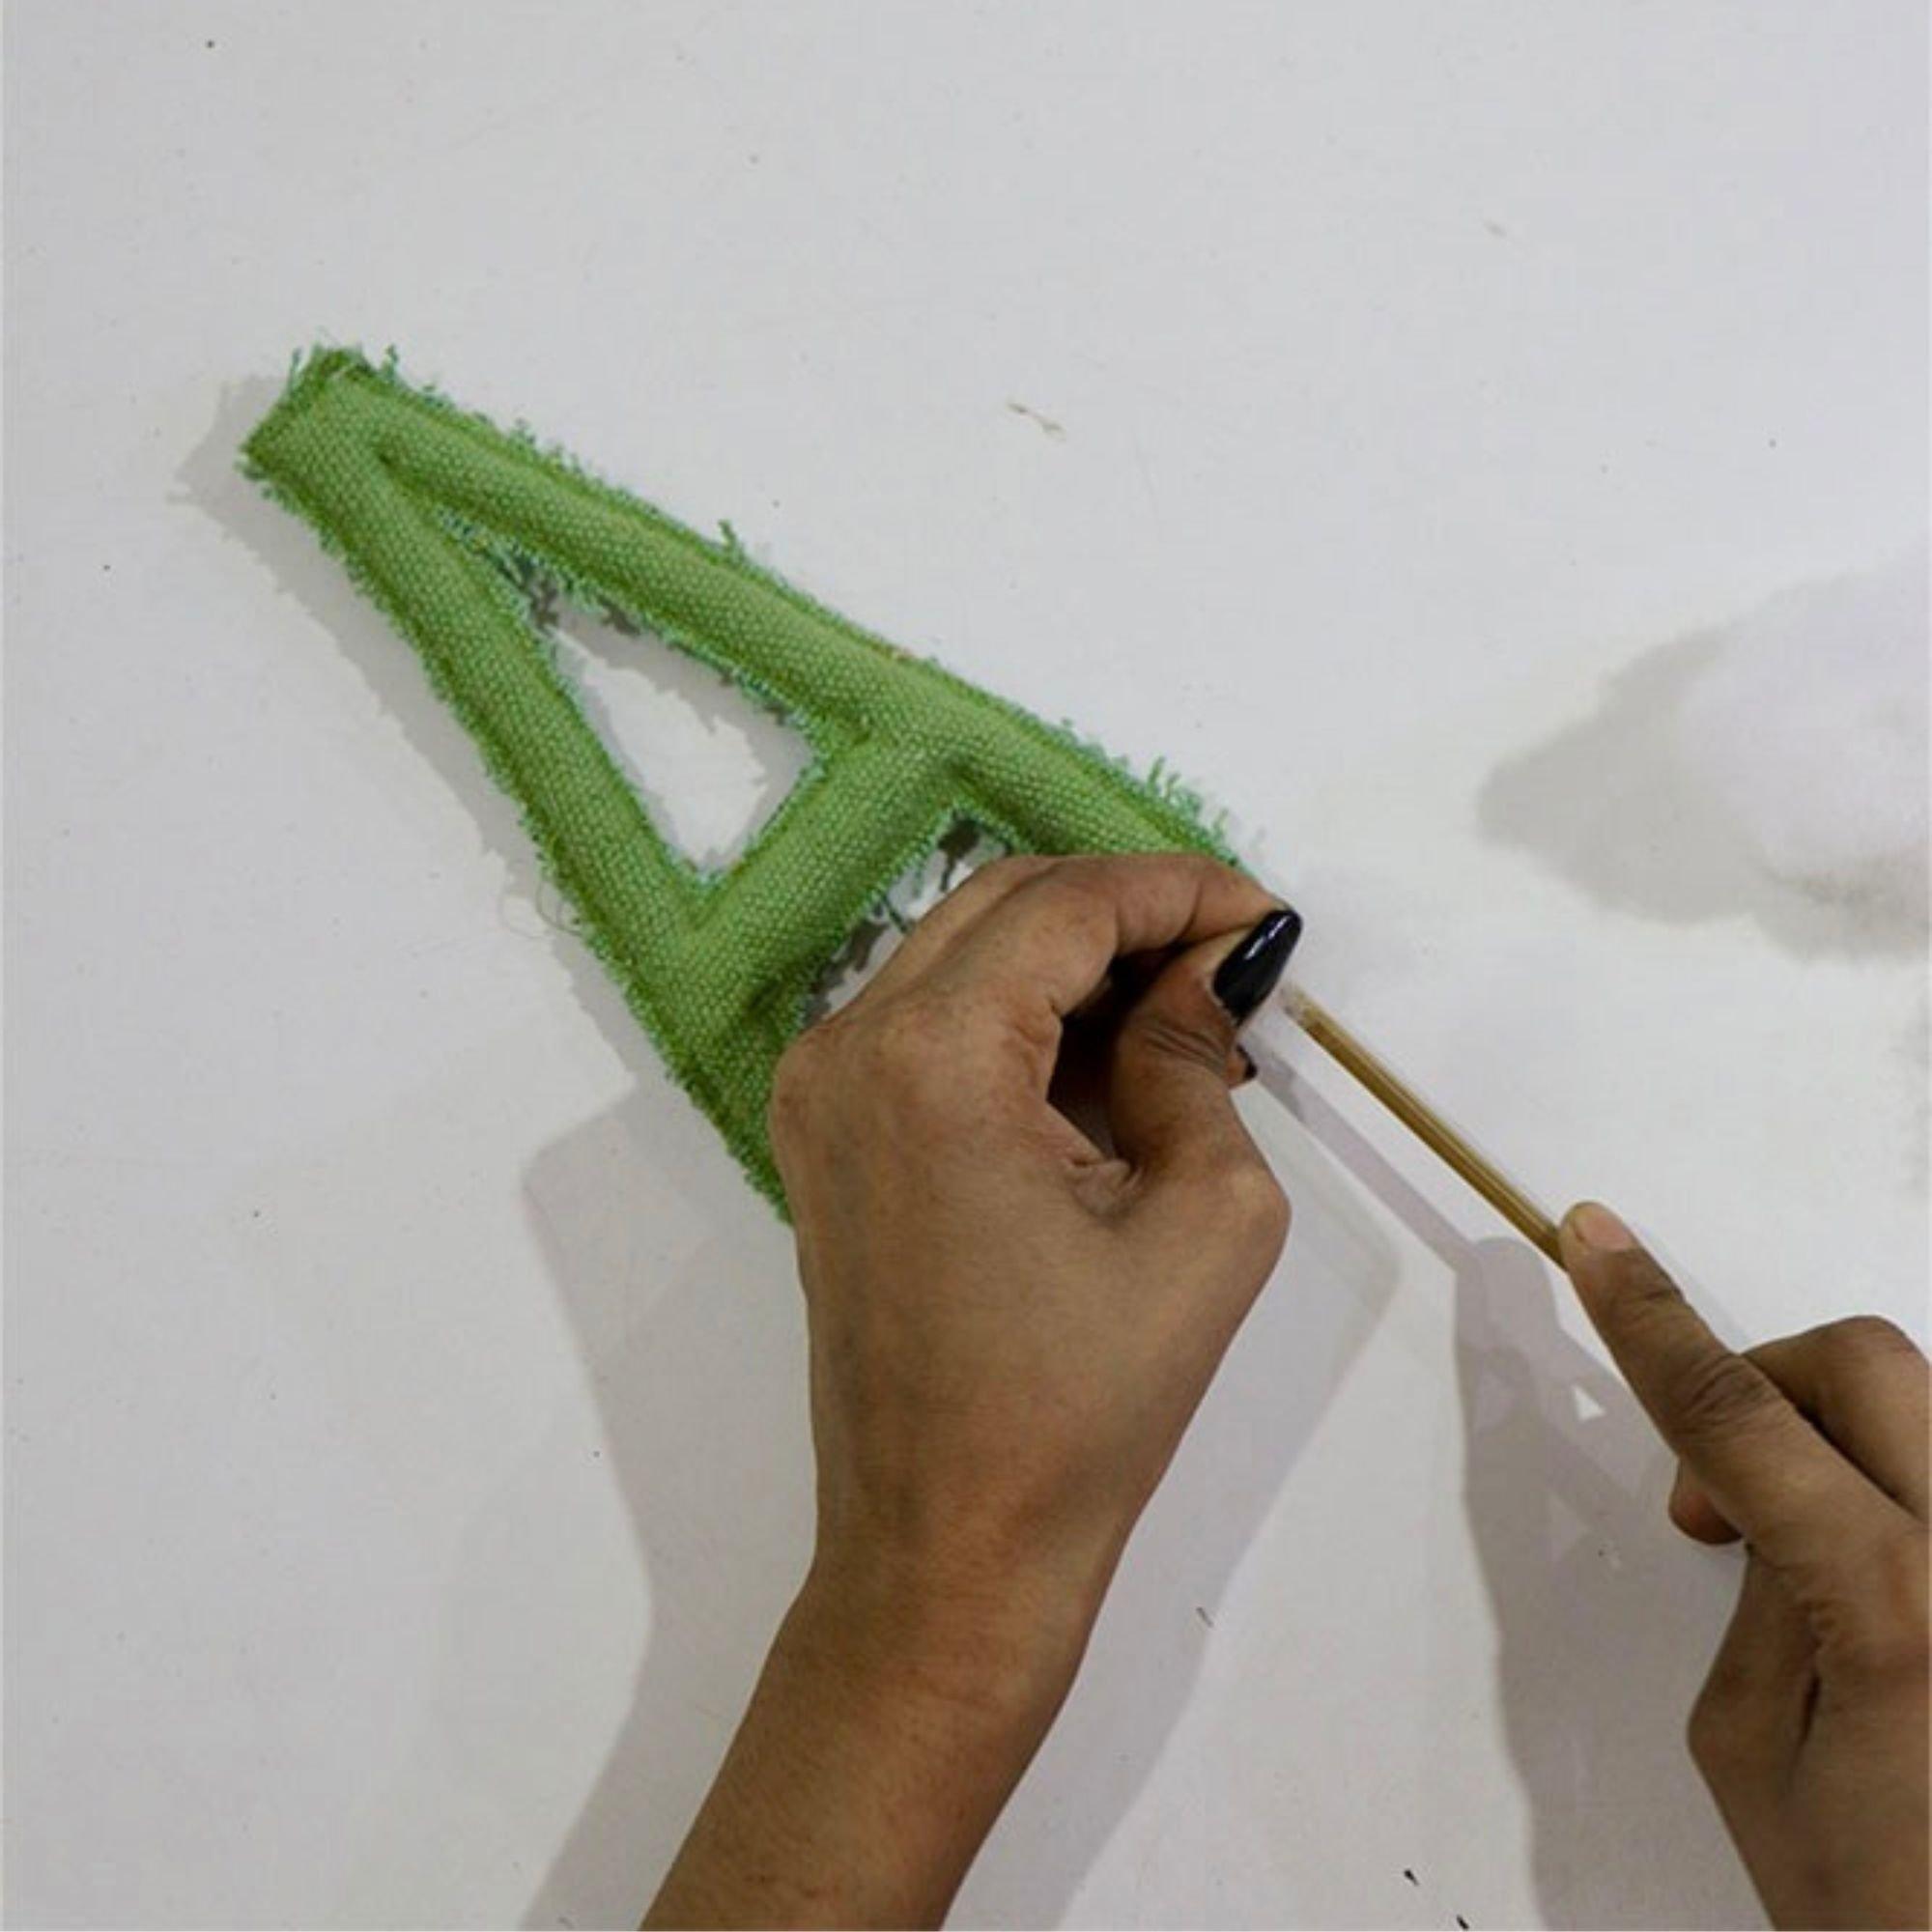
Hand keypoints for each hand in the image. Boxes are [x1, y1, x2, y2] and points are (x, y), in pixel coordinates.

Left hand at [646, 854, 1297, 1927]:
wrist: (946, 1551)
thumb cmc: (1085, 1409)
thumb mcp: (1201, 1220)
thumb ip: (1199, 1059)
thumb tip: (1201, 972)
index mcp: (931, 1057)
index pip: (1065, 907)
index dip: (1176, 890)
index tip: (1266, 919)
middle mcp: (847, 1046)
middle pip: (1001, 907)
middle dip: (1124, 912)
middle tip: (1231, 961)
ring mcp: (818, 1090)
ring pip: (961, 955)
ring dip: (1072, 960)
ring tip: (1184, 1015)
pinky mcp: (824, 1136)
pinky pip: (928, 1023)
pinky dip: (1018, 1015)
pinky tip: (1104, 1062)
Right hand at [1560, 1202, 1928, 1930]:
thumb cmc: (1891, 1915)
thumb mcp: (1756, 1759)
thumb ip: (1753, 1606)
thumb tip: (1759, 1517)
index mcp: (1897, 1605)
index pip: (1734, 1414)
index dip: (1648, 1315)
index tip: (1598, 1242)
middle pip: (1862, 1363)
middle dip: (1765, 1382)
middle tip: (1720, 1497)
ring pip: (1923, 1416)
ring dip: (1840, 1450)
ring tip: (1815, 1571)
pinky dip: (1898, 1504)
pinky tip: (1889, 1611)